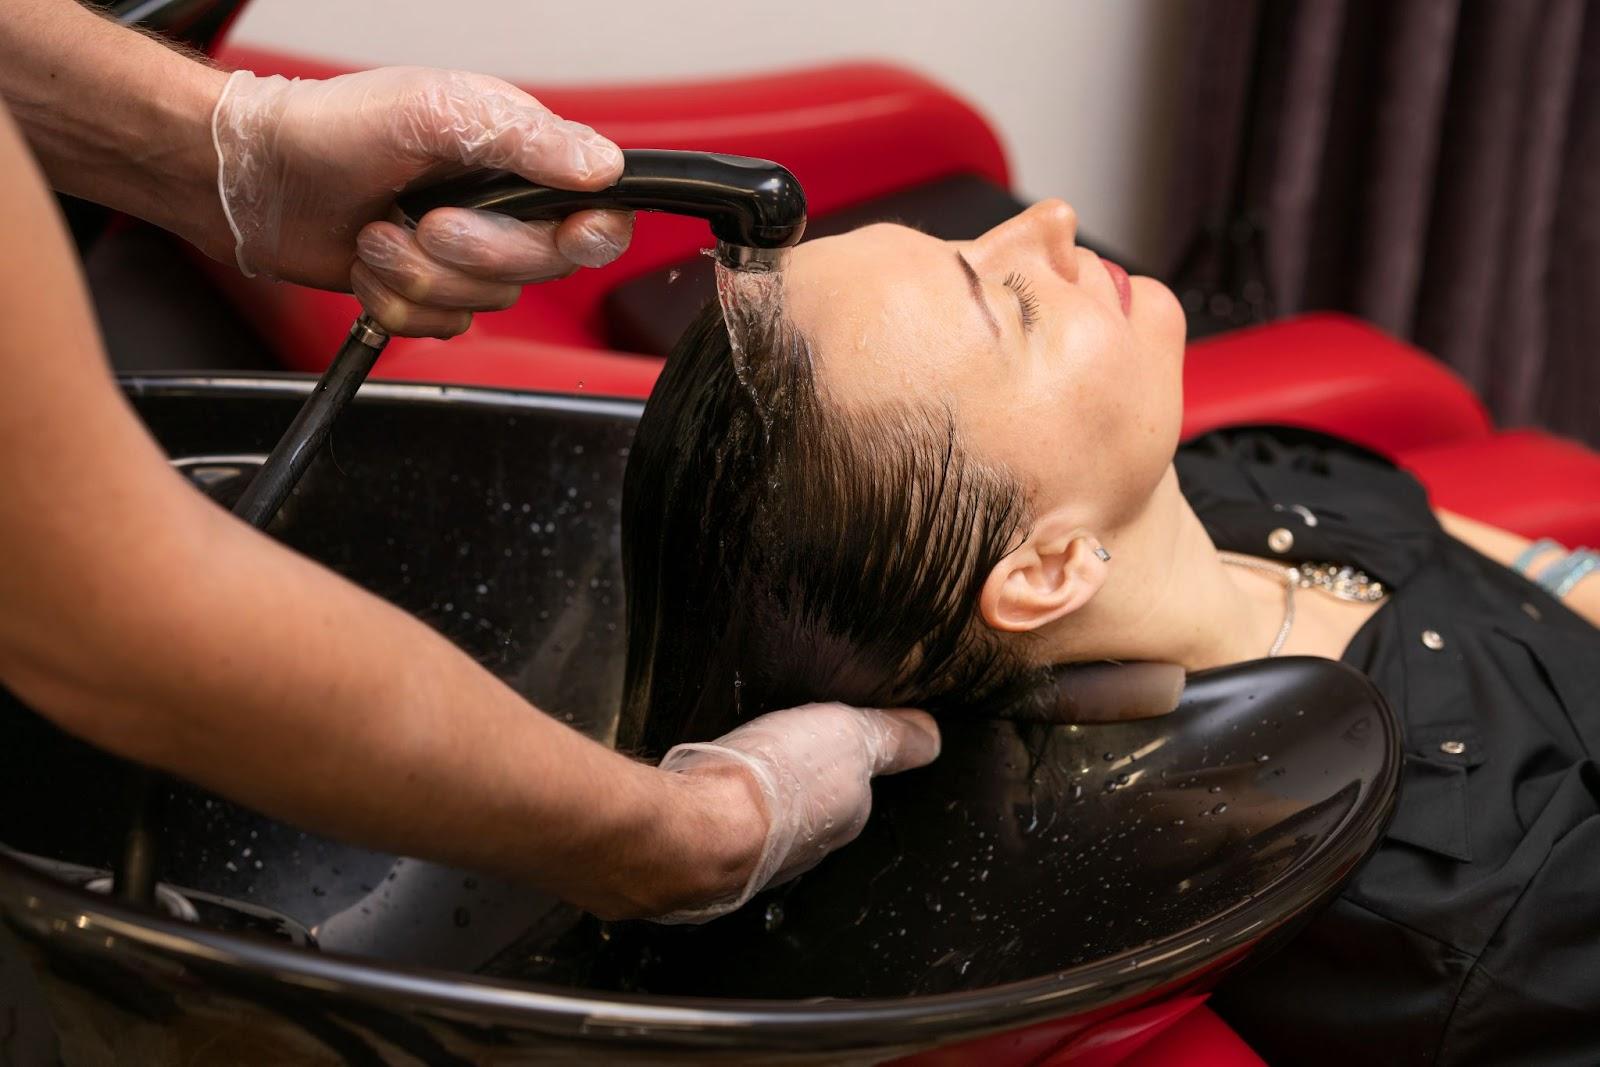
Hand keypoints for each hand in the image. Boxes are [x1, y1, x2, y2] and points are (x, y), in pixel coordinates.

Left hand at [210, 66, 633, 336]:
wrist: (256, 178)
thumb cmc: (331, 128)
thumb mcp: (435, 112)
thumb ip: (525, 139)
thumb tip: (603, 167)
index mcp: (518, 156)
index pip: (599, 212)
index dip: (592, 234)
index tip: (567, 235)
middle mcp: (501, 208)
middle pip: (541, 268)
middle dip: (471, 252)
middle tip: (421, 217)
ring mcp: (466, 256)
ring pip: (487, 305)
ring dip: (418, 276)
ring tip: (378, 231)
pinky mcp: (429, 293)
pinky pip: (442, 328)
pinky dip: (396, 303)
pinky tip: (371, 261)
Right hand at [650, 703, 940, 922]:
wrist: (702, 827)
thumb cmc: (776, 781)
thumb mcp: (850, 734)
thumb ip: (893, 739)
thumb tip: (932, 737)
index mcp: (844, 818)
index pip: (854, 792)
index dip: (840, 760)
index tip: (821, 738)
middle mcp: (806, 849)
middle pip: (808, 811)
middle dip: (795, 786)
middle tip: (777, 749)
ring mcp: (757, 861)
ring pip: (763, 824)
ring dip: (751, 799)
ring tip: (737, 767)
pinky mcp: (709, 862)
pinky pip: (718, 830)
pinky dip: (714, 810)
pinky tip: (702, 790)